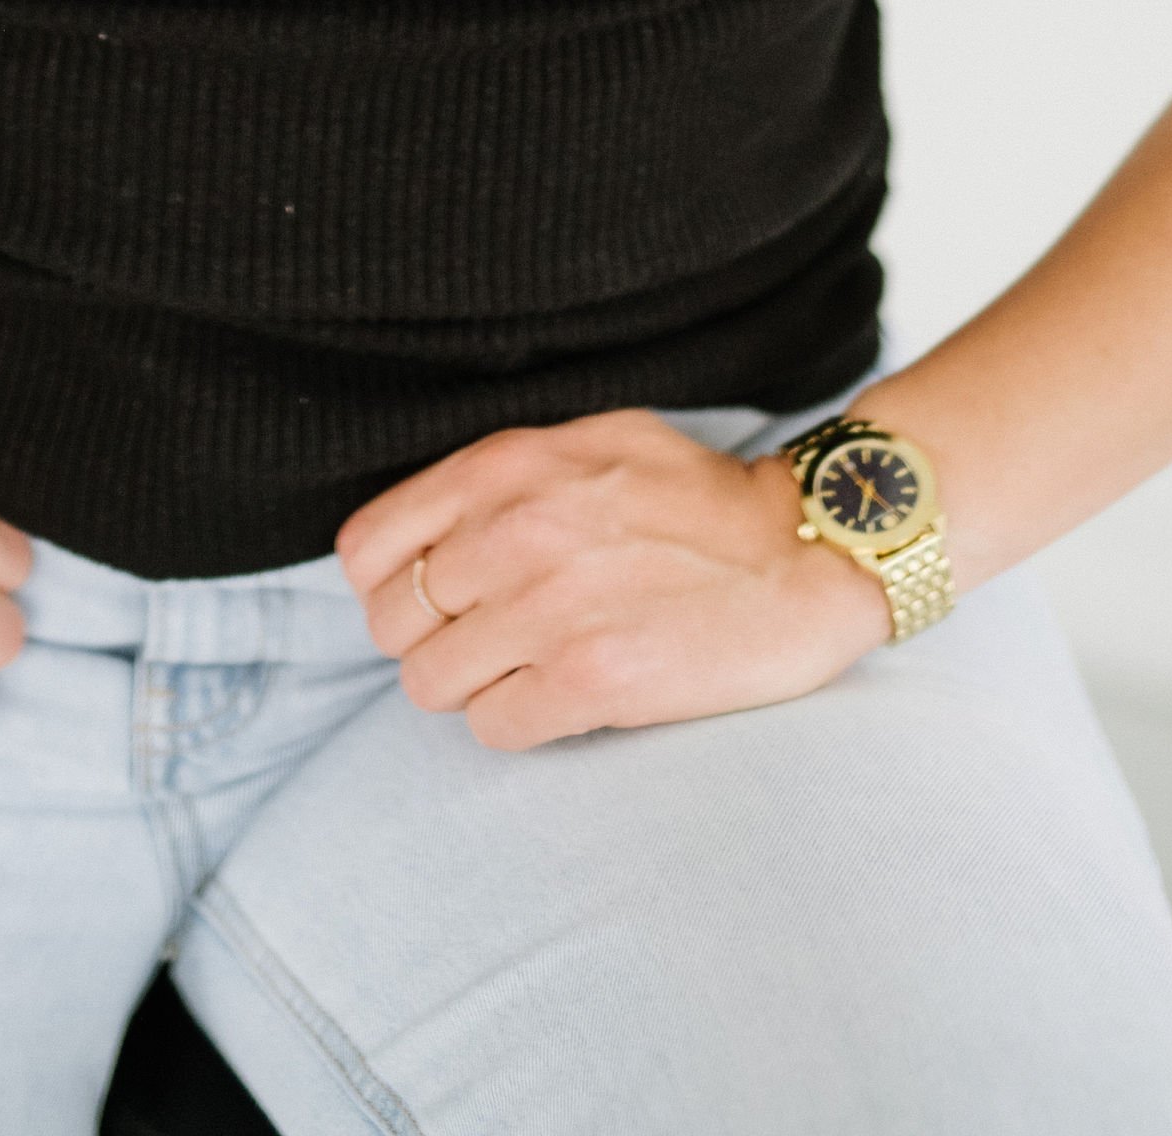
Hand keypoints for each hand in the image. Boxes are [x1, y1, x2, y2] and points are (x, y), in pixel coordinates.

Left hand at [335, 407, 889, 751]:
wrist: (804, 551)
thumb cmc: (697, 499)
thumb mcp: (589, 442)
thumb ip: (501, 478)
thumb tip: (425, 530)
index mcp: (505, 468)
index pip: (366, 549)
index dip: (385, 587)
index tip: (430, 601)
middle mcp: (515, 533)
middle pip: (392, 625)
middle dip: (432, 641)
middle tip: (488, 643)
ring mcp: (549, 608)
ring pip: (430, 685)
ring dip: (473, 689)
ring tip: (530, 672)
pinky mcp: (591, 679)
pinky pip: (493, 728)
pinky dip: (520, 723)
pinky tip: (565, 698)